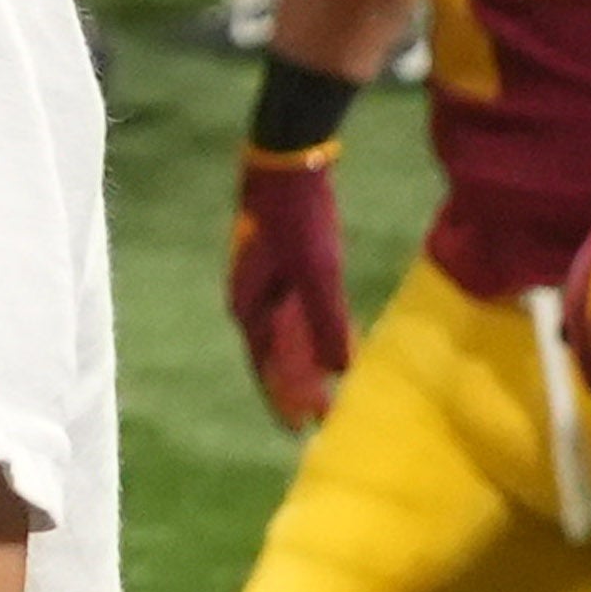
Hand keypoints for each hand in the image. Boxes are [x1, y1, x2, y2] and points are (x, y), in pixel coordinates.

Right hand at [228, 148, 357, 430]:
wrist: (287, 161)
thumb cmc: (297, 219)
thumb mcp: (317, 272)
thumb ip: (327, 324)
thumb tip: (340, 372)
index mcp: (250, 308)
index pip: (267, 368)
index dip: (286, 398)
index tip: (303, 430)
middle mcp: (252, 301)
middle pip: (275, 356)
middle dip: (296, 386)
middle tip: (321, 418)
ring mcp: (266, 282)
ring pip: (287, 336)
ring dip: (306, 362)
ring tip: (329, 388)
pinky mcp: (284, 264)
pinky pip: (298, 312)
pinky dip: (315, 332)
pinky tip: (337, 341)